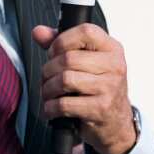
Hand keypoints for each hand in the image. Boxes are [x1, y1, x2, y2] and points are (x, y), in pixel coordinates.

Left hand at [33, 24, 136, 153]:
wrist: (116, 122)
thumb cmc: (98, 87)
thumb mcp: (86, 61)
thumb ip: (62, 44)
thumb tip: (38, 32)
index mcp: (112, 48)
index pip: (86, 31)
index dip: (62, 40)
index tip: (53, 52)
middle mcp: (115, 66)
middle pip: (69, 58)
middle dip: (48, 69)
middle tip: (46, 77)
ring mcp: (109, 88)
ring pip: (65, 80)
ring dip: (48, 89)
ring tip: (48, 92)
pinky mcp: (101, 109)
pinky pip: (64, 104)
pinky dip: (51, 107)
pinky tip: (52, 108)